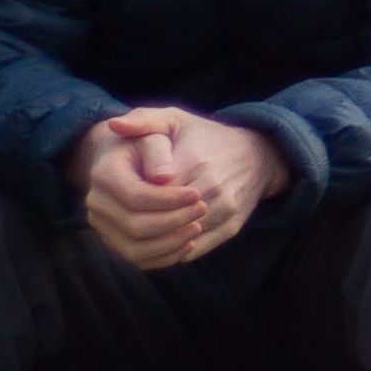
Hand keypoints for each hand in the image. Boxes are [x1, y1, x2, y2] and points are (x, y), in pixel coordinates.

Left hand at [68, 108, 288, 268]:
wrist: (256, 155)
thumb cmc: (206, 137)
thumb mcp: (174, 119)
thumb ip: (143, 121)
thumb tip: (114, 126)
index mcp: (194, 161)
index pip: (151, 193)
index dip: (131, 199)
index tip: (120, 196)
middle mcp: (213, 187)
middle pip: (164, 219)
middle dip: (140, 222)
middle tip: (123, 220)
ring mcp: (225, 210)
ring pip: (179, 239)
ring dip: (155, 241)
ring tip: (136, 233)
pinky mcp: (232, 227)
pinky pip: (195, 250)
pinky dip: (173, 251)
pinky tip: (158, 241)